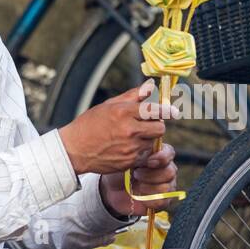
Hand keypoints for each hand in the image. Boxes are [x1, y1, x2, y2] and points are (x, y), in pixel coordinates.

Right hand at [58, 78, 179, 174]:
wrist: (75, 150)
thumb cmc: (90, 124)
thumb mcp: (109, 105)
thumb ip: (132, 96)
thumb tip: (151, 86)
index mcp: (123, 112)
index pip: (154, 110)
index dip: (166, 111)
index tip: (174, 112)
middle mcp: (129, 130)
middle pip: (159, 128)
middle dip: (156, 125)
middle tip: (147, 123)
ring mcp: (130, 148)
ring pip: (153, 142)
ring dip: (148, 138)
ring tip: (132, 136)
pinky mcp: (130, 162)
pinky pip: (145, 155)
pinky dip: (141, 151)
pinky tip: (128, 147)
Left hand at [101, 143, 177, 215]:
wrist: (112, 191)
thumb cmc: (120, 171)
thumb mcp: (127, 159)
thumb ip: (141, 154)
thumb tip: (151, 147)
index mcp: (159, 155)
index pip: (169, 153)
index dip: (161, 158)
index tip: (148, 162)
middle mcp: (167, 169)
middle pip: (170, 172)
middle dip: (150, 175)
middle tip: (135, 174)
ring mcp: (167, 185)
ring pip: (167, 188)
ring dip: (148, 188)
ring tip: (137, 186)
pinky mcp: (163, 200)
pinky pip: (163, 202)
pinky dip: (149, 201)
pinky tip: (140, 197)